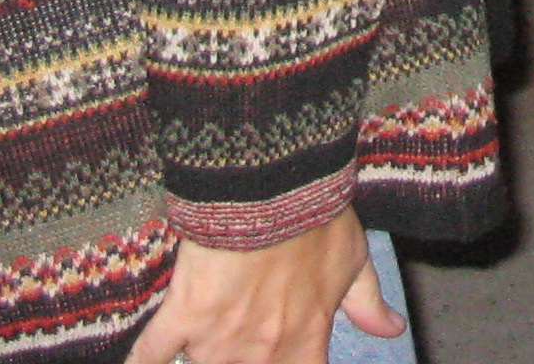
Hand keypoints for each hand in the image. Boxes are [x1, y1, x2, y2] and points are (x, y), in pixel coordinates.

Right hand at [123, 208, 398, 363]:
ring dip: (202, 355)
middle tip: (236, 345)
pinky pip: (151, 352)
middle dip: (240, 363)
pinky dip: (141, 361)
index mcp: (304, 344)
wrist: (276, 188)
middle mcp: (261, 353)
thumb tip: (392, 330)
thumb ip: (367, 304)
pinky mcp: (184, 315)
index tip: (278, 361)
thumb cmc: (317, 220)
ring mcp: (218, 340)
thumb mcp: (354, 261)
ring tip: (204, 341)